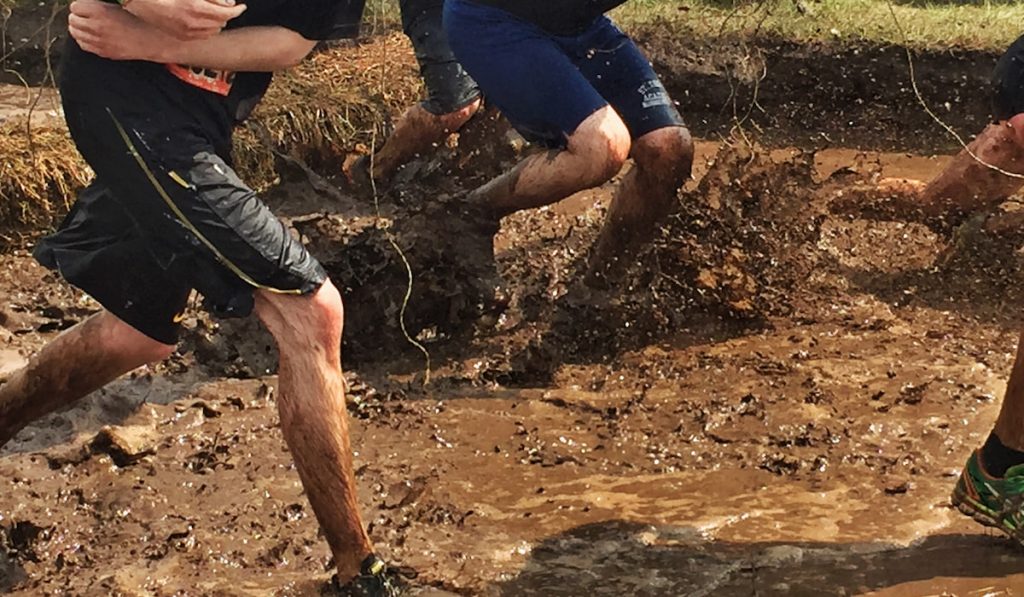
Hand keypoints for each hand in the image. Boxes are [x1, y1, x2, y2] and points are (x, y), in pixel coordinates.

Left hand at [69, 0, 172, 61]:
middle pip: (72, 19)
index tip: (88, 6)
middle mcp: (96, 27)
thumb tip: (85, 4)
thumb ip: (98, 3)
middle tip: (87, 15)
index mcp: (100, 11)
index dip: (82, 5)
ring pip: (75, 32)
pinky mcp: (102, 52)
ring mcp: (98, 41)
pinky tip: (92, 35)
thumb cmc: (137, 20)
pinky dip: (84, 39)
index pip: (75, 6)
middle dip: (78, 15)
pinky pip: (82, 44)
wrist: (151, 39)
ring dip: (79, 27)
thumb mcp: (117, 4)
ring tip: (88, 24)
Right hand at [123, 0, 245, 40]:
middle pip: (222, 22)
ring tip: (216, 13)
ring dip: (218, 22)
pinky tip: (204, 21)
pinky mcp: (182, 36)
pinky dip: (208, 29)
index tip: (241, 6)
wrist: (139, 1)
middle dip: (227, 14)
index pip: (227, 13)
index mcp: (196, 7)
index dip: (237, 10)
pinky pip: (203, 36)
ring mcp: (187, 31)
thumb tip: (228, 2)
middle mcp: (193, 22)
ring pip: (214, 30)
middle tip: (227, 7)